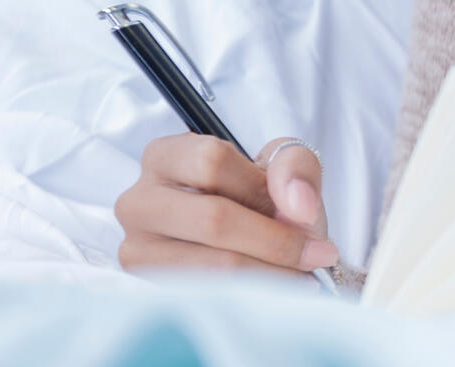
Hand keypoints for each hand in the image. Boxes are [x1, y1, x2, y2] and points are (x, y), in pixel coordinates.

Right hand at [115, 135, 336, 277]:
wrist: (246, 240)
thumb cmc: (258, 197)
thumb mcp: (282, 166)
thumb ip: (295, 168)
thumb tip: (298, 206)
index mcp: (165, 156)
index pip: (211, 161)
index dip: (263, 188)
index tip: (305, 214)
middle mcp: (139, 201)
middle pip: (212, 218)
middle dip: (275, 240)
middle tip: (318, 254)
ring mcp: (136, 249)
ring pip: (210, 265)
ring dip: (269, 274)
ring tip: (304, 277)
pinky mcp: (146, 289)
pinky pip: (204, 297)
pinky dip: (250, 296)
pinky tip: (277, 291)